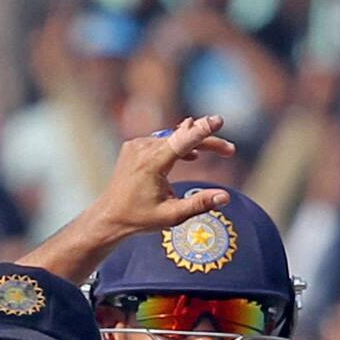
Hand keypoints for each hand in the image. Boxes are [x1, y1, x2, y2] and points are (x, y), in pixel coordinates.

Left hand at [94, 115, 234, 238]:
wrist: (109, 217)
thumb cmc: (139, 219)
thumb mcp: (171, 216)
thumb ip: (199, 204)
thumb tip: (225, 197)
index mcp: (152, 163)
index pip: (182, 141)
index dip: (202, 130)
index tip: (218, 120)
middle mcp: (143, 149)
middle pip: (182, 138)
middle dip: (207, 142)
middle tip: (229, 150)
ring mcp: (137, 145)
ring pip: (173, 139)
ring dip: (193, 144)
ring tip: (217, 151)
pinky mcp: (134, 147)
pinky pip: (161, 141)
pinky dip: (177, 146)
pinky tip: (192, 156)